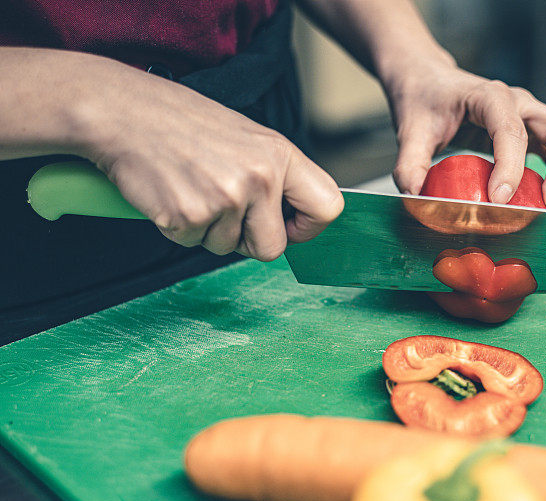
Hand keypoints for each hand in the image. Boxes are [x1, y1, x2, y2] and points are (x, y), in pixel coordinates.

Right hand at [84, 61, 342, 259]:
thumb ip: (275, 176)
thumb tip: (295, 220)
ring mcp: (224, 198)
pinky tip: (172, 194)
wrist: (122, 111)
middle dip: (248, 241)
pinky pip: (193, 244)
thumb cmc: (183, 124)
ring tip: (192, 189)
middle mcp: (259, 177)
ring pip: (228, 248)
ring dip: (209, 231)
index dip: (308, 228)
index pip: (328, 207)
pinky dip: (180, 228)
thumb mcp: (246, 138)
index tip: (288, 227)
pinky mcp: (189, 216)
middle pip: (274, 248)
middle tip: (224, 212)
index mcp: (279, 154)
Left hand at [387, 63, 545, 210]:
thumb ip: (409, 165)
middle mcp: (519, 103)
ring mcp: (530, 116)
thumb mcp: (410, 131)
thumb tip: (414, 199)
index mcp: (490, 96)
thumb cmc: (423, 103)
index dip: (510, 167)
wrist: (429, 84)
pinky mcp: (532, 133)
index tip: (499, 200)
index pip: (511, 130)